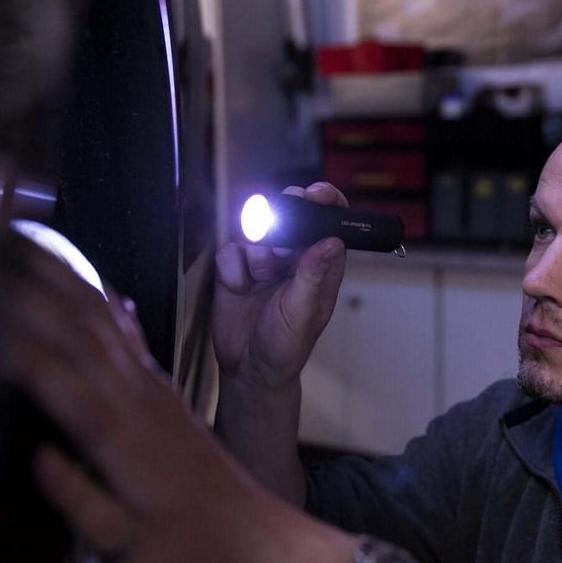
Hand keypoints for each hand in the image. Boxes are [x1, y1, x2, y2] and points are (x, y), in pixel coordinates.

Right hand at [0, 236, 350, 562]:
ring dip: (70, 284)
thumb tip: (36, 458)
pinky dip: (115, 314)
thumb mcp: (140, 562)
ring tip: (32, 247)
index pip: (58, 377)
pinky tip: (104, 295)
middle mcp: (146, 410)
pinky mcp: (180, 410)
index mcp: (128, 445)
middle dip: (32, 287)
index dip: (10, 338)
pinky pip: (140, 346)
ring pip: (110, 328)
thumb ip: (88, 507)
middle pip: (82, 333)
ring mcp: (165, 405)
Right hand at [213, 182, 347, 390]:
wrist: (248, 369)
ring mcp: (263, 261)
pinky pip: (230, 249)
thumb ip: (313, 275)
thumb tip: (332, 241)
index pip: (328, 221)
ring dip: (256, 250)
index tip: (316, 193)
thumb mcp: (303, 312)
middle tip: (276, 245)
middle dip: (281, 221)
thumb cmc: (285, 345)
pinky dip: (232, 267)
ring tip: (258, 278)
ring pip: (257, 229)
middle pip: (290, 214)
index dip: (324, 202)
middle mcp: (294, 257)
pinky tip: (239, 289)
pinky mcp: (235, 268)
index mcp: (321, 265)